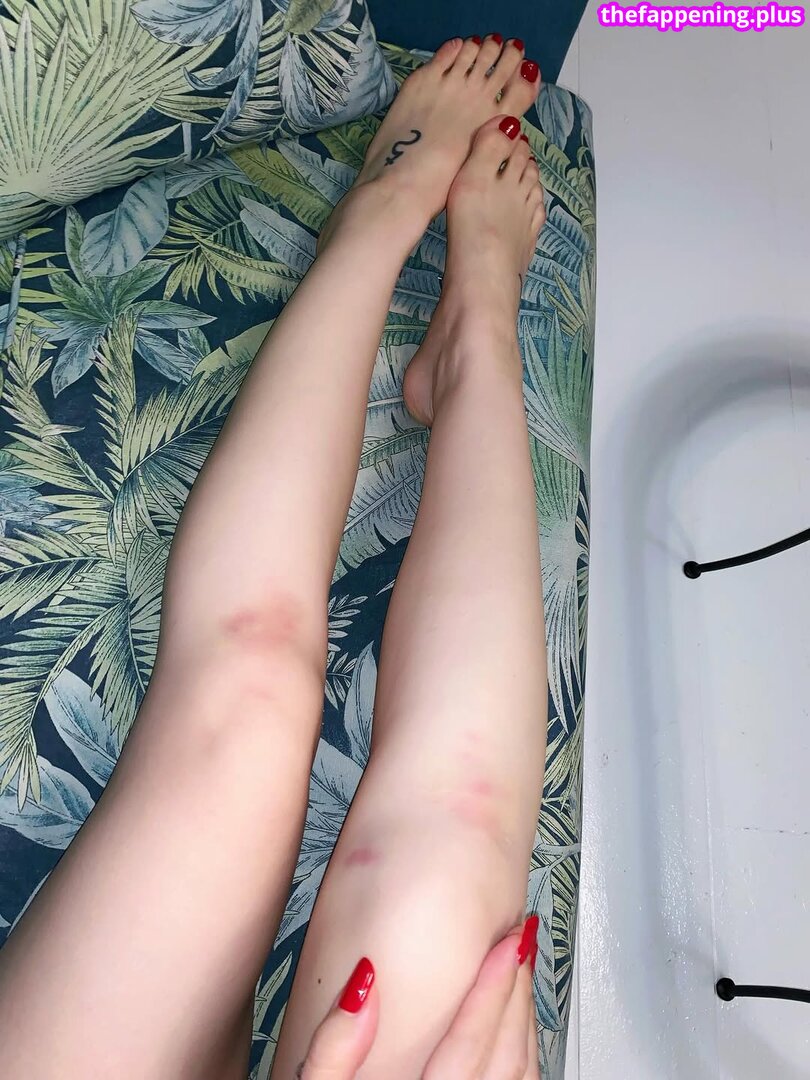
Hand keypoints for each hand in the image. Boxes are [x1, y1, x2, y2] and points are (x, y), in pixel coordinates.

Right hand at [296, 916, 540, 1078]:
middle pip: (507, 1061)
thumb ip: (332, 1052)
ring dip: (525, 1022)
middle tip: (519, 941)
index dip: (493, 988)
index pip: (468, 1048)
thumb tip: (364, 982)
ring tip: (519, 975)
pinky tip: (515, 1030)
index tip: (506, 943)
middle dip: (516, 994)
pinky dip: (524, 1057)